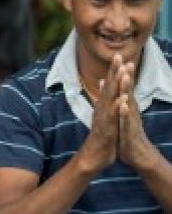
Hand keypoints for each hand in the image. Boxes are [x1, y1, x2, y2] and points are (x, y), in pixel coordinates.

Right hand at [78, 54, 123, 172]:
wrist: (91, 158)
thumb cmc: (100, 139)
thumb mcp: (102, 119)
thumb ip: (102, 103)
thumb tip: (101, 89)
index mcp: (103, 107)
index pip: (109, 86)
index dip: (114, 71)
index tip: (120, 56)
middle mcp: (101, 110)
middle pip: (108, 87)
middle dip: (114, 71)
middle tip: (119, 55)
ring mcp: (103, 119)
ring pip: (109, 99)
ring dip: (115, 85)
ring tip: (122, 71)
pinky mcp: (106, 129)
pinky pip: (112, 117)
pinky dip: (117, 107)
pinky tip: (122, 98)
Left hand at [118, 62, 157, 170]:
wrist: (137, 156)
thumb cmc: (127, 135)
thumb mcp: (121, 117)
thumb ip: (118, 102)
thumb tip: (113, 90)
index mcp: (126, 107)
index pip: (124, 87)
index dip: (121, 72)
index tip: (118, 57)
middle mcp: (130, 111)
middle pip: (128, 91)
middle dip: (126, 75)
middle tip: (126, 59)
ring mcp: (130, 121)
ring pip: (128, 103)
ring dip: (127, 90)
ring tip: (125, 76)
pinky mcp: (129, 132)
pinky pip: (126, 121)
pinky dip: (124, 112)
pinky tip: (122, 103)